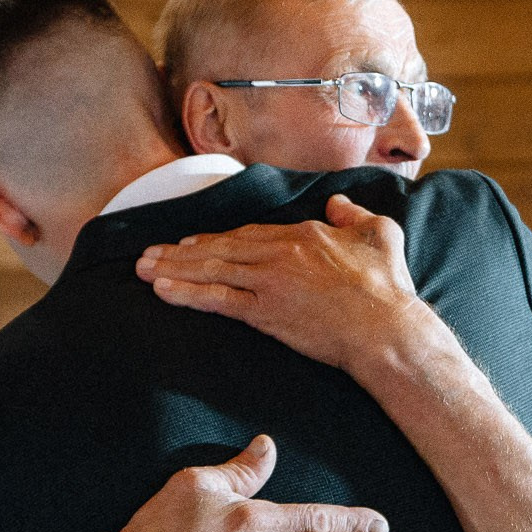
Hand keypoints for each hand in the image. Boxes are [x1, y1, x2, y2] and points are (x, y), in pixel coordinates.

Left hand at [135, 196, 429, 373]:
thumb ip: (353, 214)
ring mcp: (268, 281)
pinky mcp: (264, 312)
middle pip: (220, 248)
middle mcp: (278, 252)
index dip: (216, 238)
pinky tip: (161, 290)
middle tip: (150, 253)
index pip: (249, 234)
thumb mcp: (380, 233)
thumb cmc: (388, 285)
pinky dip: (186, 292)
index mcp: (303, 233)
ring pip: (210, 269)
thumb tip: (337, 203)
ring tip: (143, 268)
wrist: (384, 328)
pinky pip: (216, 299)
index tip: (192, 242)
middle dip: (180, 251)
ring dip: (172, 268)